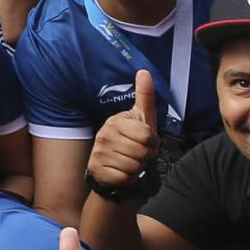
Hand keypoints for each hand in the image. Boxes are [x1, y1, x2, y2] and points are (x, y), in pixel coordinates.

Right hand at [86, 71, 161, 190]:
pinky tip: (122, 171)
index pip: (147, 136)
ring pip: (134, 166)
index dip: (152, 142)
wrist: (109, 164)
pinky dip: (128, 178)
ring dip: (137, 168)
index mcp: (117, 121)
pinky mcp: (98, 169)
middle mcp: (105, 134)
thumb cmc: (130, 139)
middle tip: (139, 154)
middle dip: (146, 157)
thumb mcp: (141, 117)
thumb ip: (144, 95)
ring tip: (130, 161)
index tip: (145, 141)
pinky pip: (125, 177)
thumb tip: (144, 71)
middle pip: (142, 152)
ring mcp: (99, 152)